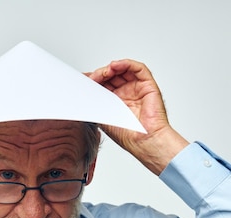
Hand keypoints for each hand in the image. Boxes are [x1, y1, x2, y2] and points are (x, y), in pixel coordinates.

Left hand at [87, 60, 187, 174]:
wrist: (143, 141)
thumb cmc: (127, 135)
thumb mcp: (103, 116)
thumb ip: (95, 103)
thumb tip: (83, 93)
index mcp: (116, 100)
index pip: (104, 84)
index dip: (95, 80)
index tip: (84, 81)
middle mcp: (127, 93)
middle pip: (113, 75)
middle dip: (102, 73)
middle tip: (93, 77)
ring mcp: (137, 88)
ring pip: (124, 69)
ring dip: (112, 67)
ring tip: (104, 72)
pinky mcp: (148, 85)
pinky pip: (138, 69)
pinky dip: (126, 64)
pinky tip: (116, 66)